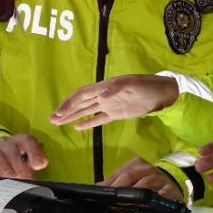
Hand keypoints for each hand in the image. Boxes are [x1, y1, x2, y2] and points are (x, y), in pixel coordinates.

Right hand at [0, 134, 48, 177]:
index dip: (34, 152)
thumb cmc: (11, 163)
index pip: (27, 141)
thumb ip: (33, 165)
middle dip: (19, 165)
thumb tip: (41, 166)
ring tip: (9, 177)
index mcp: (18, 142)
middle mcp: (4, 143)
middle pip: (12, 150)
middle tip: (25, 177)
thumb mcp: (24, 164)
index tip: (40, 165)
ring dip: (3, 165)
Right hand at [50, 75, 179, 129]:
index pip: (81, 95)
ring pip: (86, 111)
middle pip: (80, 103)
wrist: (161, 93)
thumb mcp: (132, 84)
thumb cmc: (146, 85)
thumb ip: (115, 88)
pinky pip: (99, 119)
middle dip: (65, 111)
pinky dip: (88, 123)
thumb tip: (99, 94)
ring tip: (58, 123)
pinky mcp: (116, 113)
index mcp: (104, 87)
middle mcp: (103, 95)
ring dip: (72, 116)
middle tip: (51, 119)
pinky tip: (78, 128)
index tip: (58, 113)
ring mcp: (109, 105)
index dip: (69, 103)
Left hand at [101, 157, 183, 202]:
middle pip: (130, 176)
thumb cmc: (146, 180)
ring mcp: (159, 178)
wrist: (171, 182)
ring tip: (127, 201)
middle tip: (111, 199)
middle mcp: (147, 168)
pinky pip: (165, 191)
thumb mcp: (131, 177)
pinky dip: (160, 195)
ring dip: (136, 192)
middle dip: (119, 187)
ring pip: (146, 183)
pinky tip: (155, 200)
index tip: (101, 193)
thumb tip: (97, 187)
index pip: (120, 172)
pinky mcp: (170, 188)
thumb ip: (115, 181)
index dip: (110, 183)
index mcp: (136, 163)